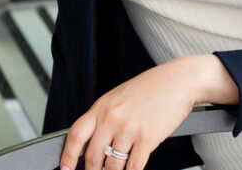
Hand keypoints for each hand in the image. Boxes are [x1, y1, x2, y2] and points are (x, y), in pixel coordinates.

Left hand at [58, 60, 194, 169]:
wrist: (177, 81)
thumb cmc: (151, 87)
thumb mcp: (118, 97)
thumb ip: (104, 117)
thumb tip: (93, 141)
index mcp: (101, 106)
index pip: (75, 134)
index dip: (67, 155)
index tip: (64, 168)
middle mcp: (112, 118)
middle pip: (92, 156)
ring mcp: (129, 129)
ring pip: (112, 166)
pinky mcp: (147, 139)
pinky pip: (134, 167)